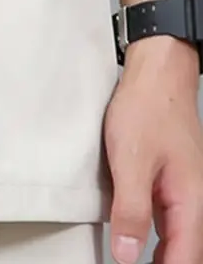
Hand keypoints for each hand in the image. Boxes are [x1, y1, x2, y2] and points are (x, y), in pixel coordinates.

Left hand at [106, 36, 202, 263]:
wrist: (156, 72)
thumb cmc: (147, 109)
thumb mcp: (131, 162)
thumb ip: (130, 210)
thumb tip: (126, 255)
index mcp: (190, 202)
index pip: (184, 259)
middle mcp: (190, 199)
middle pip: (182, 251)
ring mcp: (180, 188)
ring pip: (173, 234)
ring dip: (158, 253)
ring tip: (129, 259)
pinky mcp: (166, 175)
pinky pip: (162, 213)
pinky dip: (150, 230)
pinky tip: (131, 232)